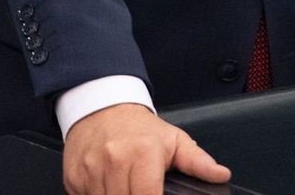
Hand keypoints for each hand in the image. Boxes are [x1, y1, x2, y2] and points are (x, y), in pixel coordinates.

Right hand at [63, 103, 230, 194]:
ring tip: (127, 187)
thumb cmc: (140, 129)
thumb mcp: (174, 140)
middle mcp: (115, 161)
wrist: (101, 107)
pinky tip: (107, 187)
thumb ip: (198, 162)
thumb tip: (221, 175)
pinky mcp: (74, 177)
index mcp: (143, 154)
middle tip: (140, 188)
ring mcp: (91, 170)